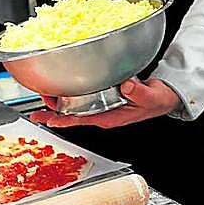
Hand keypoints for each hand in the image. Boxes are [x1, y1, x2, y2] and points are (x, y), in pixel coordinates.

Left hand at [29, 78, 179, 129]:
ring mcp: (103, 106)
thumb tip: (126, 85)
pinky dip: (72, 92)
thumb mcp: (151, 97)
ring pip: (76, 105)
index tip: (50, 119)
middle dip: (55, 111)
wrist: (165, 96)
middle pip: (74, 114)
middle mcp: (103, 113)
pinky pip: (84, 97)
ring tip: (44, 96)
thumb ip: (139, 92)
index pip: (83, 120)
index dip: (65, 119)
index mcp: (110, 117)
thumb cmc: (158, 100)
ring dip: (60, 101)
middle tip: (38, 108)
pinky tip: (64, 88)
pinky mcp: (106, 97)